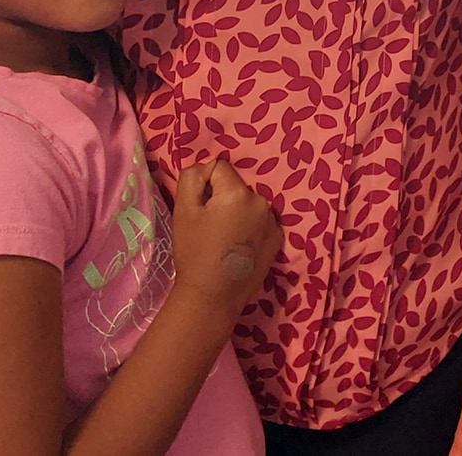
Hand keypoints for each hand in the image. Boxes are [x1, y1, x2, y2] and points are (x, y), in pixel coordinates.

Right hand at [170, 159, 280, 319]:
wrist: (212, 297)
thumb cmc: (194, 253)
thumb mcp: (183, 211)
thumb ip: (192, 178)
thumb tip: (205, 165)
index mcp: (238, 193)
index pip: (219, 168)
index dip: (205, 185)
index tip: (200, 209)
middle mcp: (262, 202)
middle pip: (236, 187)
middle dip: (223, 199)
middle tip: (210, 227)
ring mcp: (273, 222)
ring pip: (249, 204)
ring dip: (238, 213)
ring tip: (224, 240)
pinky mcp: (278, 240)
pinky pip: (261, 222)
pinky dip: (251, 229)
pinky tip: (238, 248)